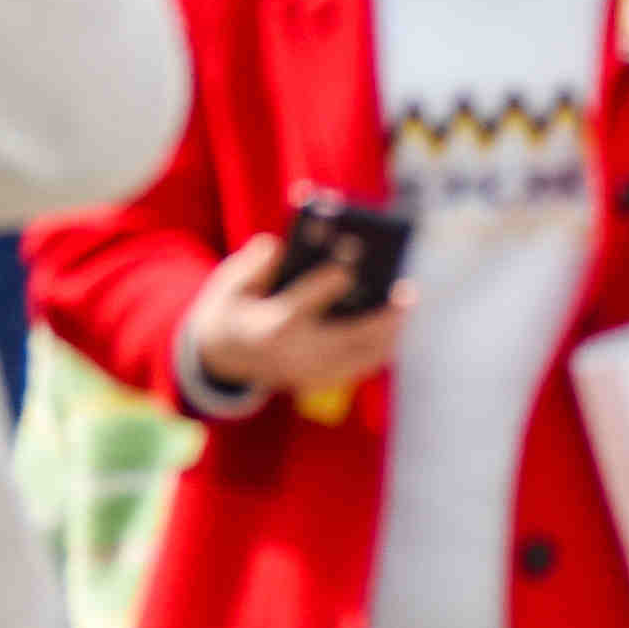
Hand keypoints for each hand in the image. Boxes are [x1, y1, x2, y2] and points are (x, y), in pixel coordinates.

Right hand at [177, 230, 404, 414]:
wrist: (222, 357)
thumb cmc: (233, 309)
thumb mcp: (230, 284)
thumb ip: (254, 265)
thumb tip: (277, 245)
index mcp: (267, 328)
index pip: (298, 309)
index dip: (324, 286)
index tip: (346, 267)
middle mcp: (292, 356)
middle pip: (345, 339)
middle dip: (379, 317)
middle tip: (406, 291)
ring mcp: (308, 373)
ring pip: (360, 357)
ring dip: (388, 332)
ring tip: (405, 301)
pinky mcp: (319, 381)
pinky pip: (359, 366)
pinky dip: (379, 346)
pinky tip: (393, 322)